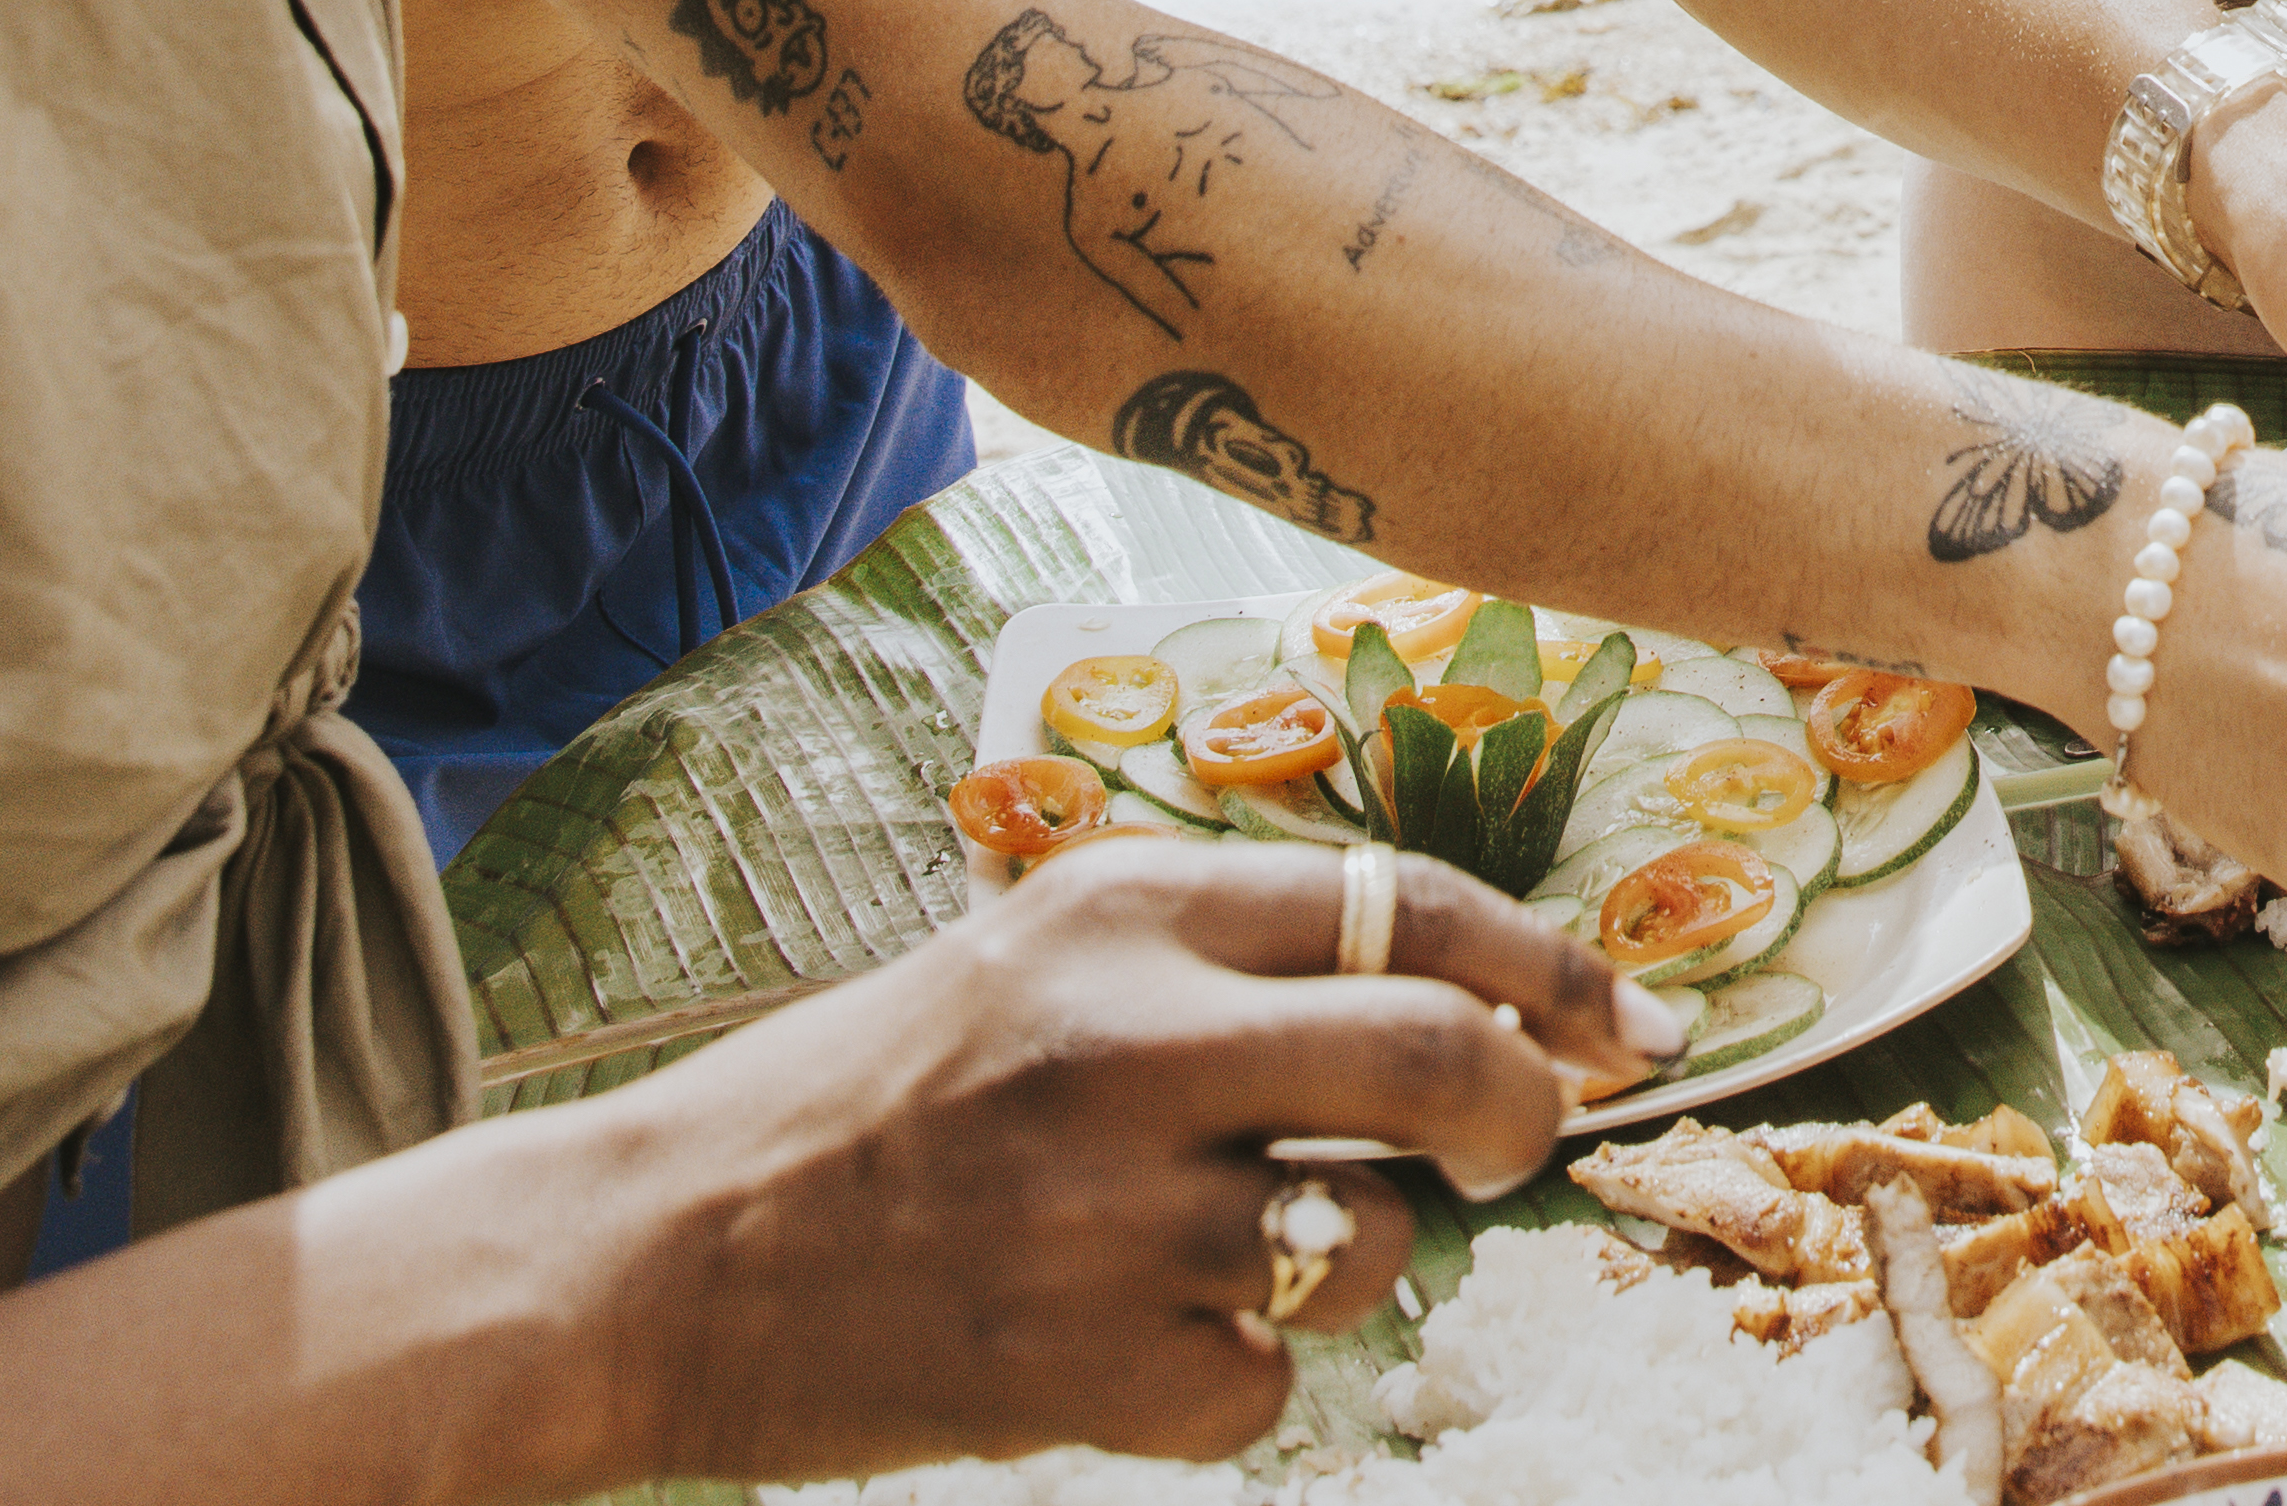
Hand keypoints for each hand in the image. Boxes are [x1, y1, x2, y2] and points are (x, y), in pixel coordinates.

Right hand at [577, 843, 1662, 1483]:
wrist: (654, 1255)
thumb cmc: (863, 1104)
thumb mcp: (1034, 959)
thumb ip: (1225, 962)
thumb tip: (1468, 995)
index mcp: (1118, 911)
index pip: (1411, 906)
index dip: (1553, 971)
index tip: (1632, 1026)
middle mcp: (1126, 1041)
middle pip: (1441, 1056)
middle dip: (1523, 1109)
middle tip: (1517, 1142)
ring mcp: (1106, 1212)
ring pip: (1369, 1241)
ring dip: (1350, 1259)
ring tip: (1238, 1250)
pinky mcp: (1081, 1364)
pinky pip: (1268, 1381)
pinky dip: (1237, 1376)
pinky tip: (1135, 1342)